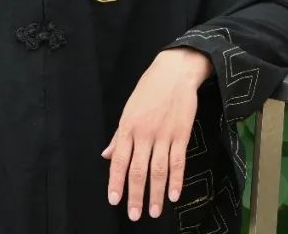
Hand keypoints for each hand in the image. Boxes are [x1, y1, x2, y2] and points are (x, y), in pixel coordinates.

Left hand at [101, 47, 211, 220]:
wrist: (174, 72)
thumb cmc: (149, 89)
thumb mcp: (128, 109)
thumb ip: (119, 136)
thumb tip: (106, 155)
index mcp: (128, 127)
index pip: (119, 160)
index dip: (116, 182)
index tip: (114, 200)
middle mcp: (144, 133)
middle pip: (138, 170)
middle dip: (135, 195)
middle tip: (134, 215)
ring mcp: (164, 135)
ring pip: (158, 170)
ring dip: (156, 193)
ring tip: (154, 212)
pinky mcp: (181, 134)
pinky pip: (178, 161)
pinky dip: (176, 180)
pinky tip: (174, 195)